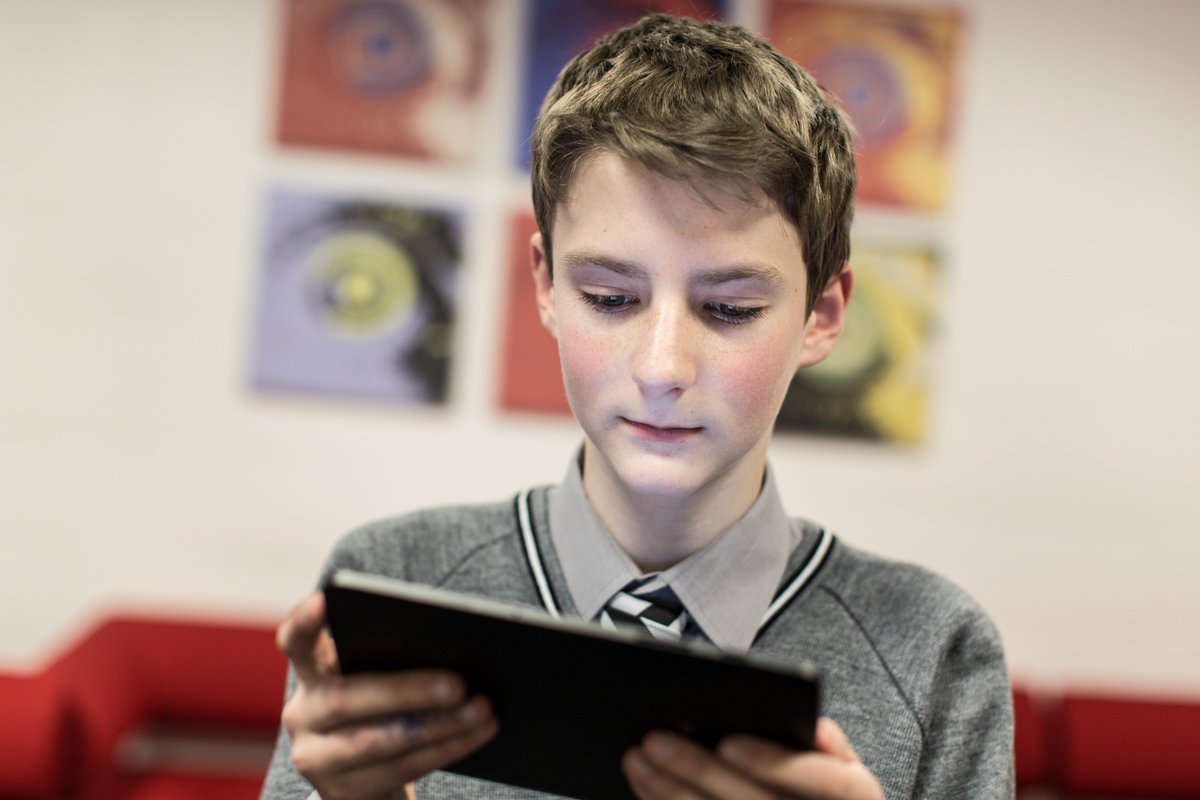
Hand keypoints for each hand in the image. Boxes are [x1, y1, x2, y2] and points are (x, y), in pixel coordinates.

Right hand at [276, 592, 498, 799]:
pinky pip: (399, 769)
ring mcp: (316, 757)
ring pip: (374, 741)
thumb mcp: (376, 675)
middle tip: (458, 683)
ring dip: (437, 725)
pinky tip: (478, 732)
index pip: (295, 641)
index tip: (325, 599)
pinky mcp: (342, 791)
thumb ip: (390, 657)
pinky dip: (446, 748)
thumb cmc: (382, 703)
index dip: (305, 622)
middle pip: (345, 699)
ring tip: (481, 709)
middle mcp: (303, 712)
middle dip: (406, 690)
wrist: (367, 774)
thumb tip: (448, 645)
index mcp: (312, 670)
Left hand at [621, 718, 882, 799]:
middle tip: (654, 739)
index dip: (775, 763)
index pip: (827, 782)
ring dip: (670, 794)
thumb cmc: (825, 794)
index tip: (729, 743)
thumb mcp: (844, 769)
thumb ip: (830, 749)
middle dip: (699, 772)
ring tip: (637, 758)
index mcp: (855, 796)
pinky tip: (646, 787)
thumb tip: (816, 729)